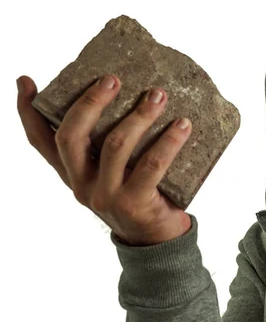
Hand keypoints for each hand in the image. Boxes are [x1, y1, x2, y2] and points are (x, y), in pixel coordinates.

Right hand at [16, 74, 192, 245]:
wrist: (157, 242)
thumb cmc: (139, 196)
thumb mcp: (115, 173)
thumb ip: (110, 147)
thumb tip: (134, 98)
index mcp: (73, 174)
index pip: (40, 142)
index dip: (28, 112)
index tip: (25, 82)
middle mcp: (82, 185)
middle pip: (71, 137)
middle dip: (90, 102)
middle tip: (112, 79)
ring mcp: (106, 196)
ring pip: (115, 145)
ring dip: (139, 115)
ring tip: (158, 95)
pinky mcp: (134, 203)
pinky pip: (152, 164)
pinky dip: (169, 141)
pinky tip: (183, 125)